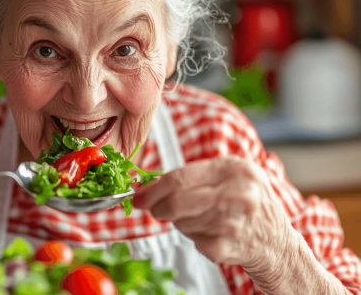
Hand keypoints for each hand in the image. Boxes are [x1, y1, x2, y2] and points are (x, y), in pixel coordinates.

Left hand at [133, 155, 290, 267]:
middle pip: (177, 201)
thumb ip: (190, 178)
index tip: (138, 195)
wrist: (276, 242)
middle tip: (154, 210)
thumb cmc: (244, 203)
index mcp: (234, 168)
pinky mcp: (231, 246)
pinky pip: (194, 242)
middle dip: (158, 207)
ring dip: (180, 222)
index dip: (153, 189)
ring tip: (198, 218)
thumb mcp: (227, 177)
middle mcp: (239, 193)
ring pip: (182, 222)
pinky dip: (195, 239)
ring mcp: (236, 221)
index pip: (180, 177)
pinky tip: (210, 234)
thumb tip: (146, 188)